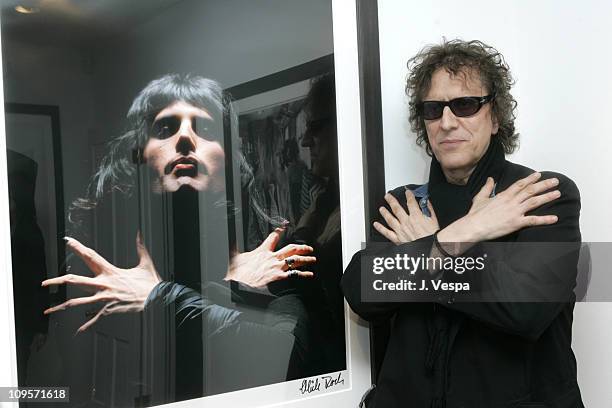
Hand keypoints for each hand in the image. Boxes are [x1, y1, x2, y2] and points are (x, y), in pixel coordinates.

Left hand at [42, 233, 161, 332]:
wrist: (157, 298)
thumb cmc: (151, 282)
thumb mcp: (145, 263)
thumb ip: (140, 247)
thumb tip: (139, 233)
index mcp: (111, 271)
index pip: (90, 256)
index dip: (78, 247)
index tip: (67, 241)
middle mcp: (104, 284)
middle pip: (75, 280)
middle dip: (57, 281)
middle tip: (44, 283)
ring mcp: (104, 298)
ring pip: (77, 302)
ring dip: (61, 306)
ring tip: (49, 310)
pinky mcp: (109, 310)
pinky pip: (94, 319)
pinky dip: (86, 325)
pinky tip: (77, 331)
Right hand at [225, 228, 315, 287]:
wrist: (239, 281)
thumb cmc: (237, 270)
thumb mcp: (236, 256)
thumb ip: (236, 247)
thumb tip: (231, 241)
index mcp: (263, 250)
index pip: (273, 237)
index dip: (279, 231)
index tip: (284, 227)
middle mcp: (272, 257)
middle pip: (291, 248)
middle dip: (302, 247)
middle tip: (309, 248)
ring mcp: (276, 266)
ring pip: (295, 260)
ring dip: (306, 259)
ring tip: (313, 259)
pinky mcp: (278, 276)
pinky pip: (294, 274)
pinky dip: (303, 274)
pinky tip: (310, 274)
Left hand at [373, 189, 439, 243]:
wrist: (431, 249)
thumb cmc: (432, 237)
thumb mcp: (434, 221)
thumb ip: (429, 210)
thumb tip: (426, 202)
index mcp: (416, 217)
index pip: (411, 202)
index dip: (409, 195)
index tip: (407, 192)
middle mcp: (406, 222)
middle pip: (397, 208)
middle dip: (391, 201)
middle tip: (387, 196)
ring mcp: (401, 231)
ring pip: (390, 219)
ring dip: (384, 212)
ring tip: (381, 208)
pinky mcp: (398, 239)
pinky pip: (387, 233)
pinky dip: (380, 228)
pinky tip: (376, 225)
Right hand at [447, 172, 559, 242]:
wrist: (474, 226)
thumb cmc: (476, 214)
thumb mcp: (480, 198)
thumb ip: (487, 187)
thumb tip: (490, 179)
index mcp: (503, 195)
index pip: (520, 184)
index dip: (530, 179)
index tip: (539, 175)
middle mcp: (511, 202)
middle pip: (530, 191)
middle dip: (544, 185)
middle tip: (555, 181)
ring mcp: (514, 212)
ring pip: (534, 202)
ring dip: (547, 197)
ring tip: (557, 193)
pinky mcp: (516, 223)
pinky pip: (533, 220)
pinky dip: (544, 219)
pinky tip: (554, 218)